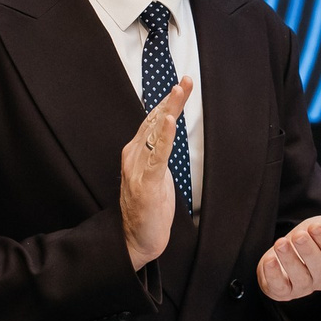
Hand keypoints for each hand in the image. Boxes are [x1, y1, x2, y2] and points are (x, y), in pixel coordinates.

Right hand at [119, 77, 192, 269]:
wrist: (136, 240)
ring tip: (179, 91)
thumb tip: (166, 130)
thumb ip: (157, 151)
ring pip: (155, 133)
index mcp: (136, 151)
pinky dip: (164, 138)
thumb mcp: (155, 172)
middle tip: (186, 80)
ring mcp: (137, 168)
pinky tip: (169, 122)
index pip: (153, 120)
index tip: (183, 84)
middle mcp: (133, 155)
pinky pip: (157, 156)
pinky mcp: (146, 183)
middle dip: (172, 99)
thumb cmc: (148, 207)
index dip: (168, 101)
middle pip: (154, 121)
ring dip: (168, 110)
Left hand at [256, 213, 320, 301]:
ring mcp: (303, 286)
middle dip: (308, 251)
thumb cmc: (320, 235)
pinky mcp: (283, 290)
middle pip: (318, 269)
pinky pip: (278, 288)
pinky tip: (269, 260)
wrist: (295, 244)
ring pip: (299, 278)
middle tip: (299, 234)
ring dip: (289, 261)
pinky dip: (272, 276)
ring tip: (281, 243)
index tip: (316, 227)